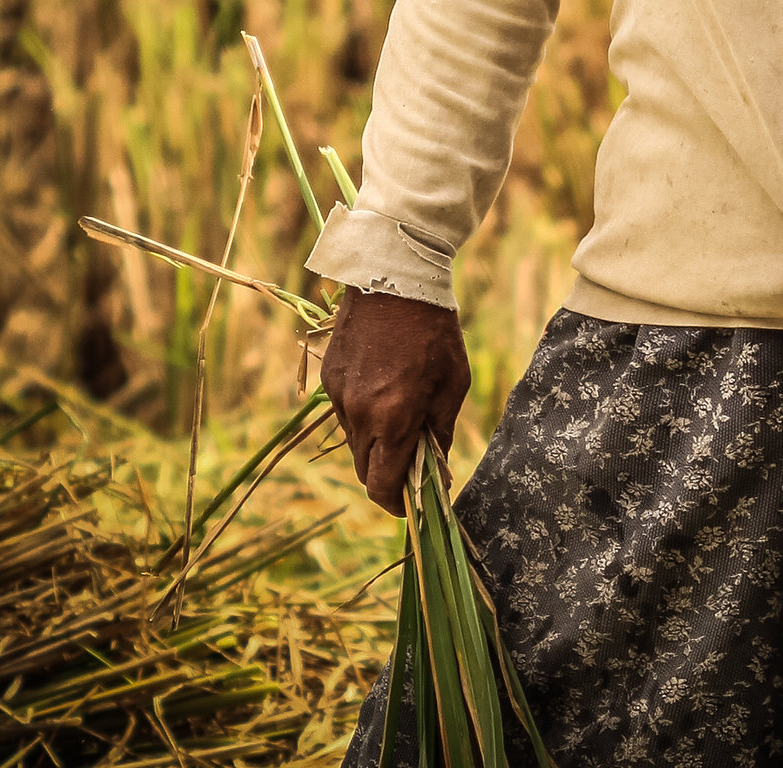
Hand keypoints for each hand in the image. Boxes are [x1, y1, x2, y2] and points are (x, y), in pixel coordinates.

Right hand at [320, 287, 470, 514]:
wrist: (394, 278)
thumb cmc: (434, 331)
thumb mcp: (453, 382)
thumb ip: (440, 432)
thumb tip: (436, 473)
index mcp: (393, 419)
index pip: (382, 486)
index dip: (396, 504)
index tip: (410, 505)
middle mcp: (359, 414)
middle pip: (365, 469)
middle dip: (386, 475)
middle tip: (411, 462)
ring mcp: (338, 396)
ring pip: (353, 442)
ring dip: (374, 443)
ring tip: (399, 414)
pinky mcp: (328, 378)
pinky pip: (343, 413)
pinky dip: (361, 415)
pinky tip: (382, 388)